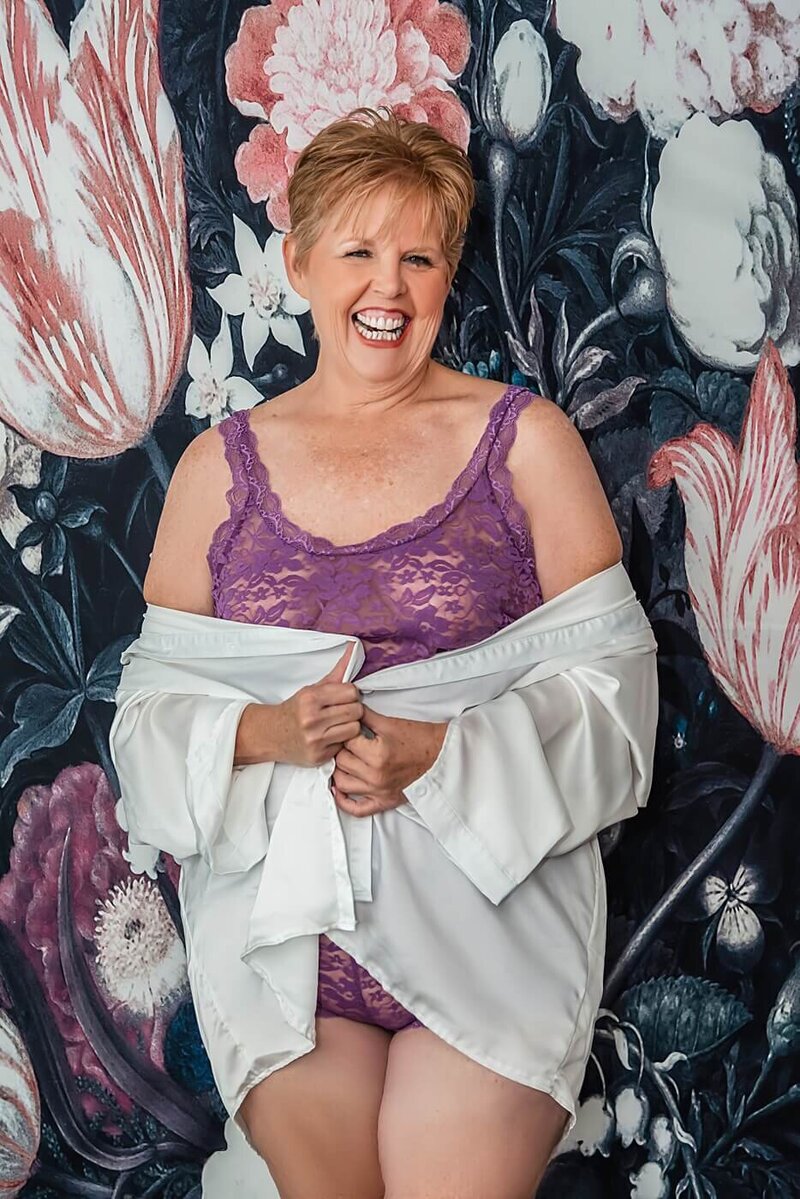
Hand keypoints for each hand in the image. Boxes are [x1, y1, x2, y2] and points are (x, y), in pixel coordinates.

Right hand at [275, 647, 363, 767]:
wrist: (271, 734)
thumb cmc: (296, 710)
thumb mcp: (312, 689)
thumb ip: (337, 672)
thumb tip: (354, 647)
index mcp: (311, 698)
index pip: (351, 692)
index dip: (351, 695)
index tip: (344, 698)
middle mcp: (312, 719)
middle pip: (356, 711)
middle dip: (353, 710)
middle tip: (343, 711)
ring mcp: (315, 739)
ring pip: (354, 729)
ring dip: (350, 726)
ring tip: (339, 724)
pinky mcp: (318, 756)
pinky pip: (345, 745)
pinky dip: (341, 741)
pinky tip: (331, 737)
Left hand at [331, 705, 447, 817]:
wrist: (442, 756)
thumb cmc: (421, 739)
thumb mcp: (391, 723)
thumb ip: (366, 716)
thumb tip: (349, 710)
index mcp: (377, 754)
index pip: (346, 742)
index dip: (346, 733)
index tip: (350, 731)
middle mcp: (376, 775)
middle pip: (341, 762)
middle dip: (342, 750)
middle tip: (348, 743)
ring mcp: (379, 791)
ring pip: (342, 783)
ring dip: (340, 771)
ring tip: (345, 761)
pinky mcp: (384, 802)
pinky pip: (357, 809)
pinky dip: (344, 801)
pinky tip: (339, 791)